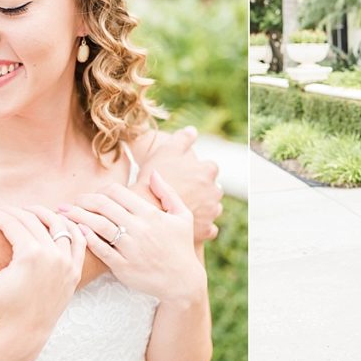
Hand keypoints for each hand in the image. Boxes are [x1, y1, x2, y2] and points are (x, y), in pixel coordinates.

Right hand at [0, 206, 85, 357]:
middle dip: (15, 212)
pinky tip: (63, 222)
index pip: (13, 223)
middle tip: (2, 212)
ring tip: (29, 212)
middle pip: (34, 221)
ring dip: (44, 215)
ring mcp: (67, 263)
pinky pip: (79, 243)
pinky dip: (72, 229)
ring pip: (59, 226)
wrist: (23, 336)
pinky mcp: (74, 272)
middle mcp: (53, 255)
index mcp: (30, 255)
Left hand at [59, 172, 204, 305]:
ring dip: (78, 216)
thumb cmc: (181, 247)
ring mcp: (130, 248)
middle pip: (104, 206)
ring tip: (64, 213)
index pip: (118, 192)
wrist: (182, 282)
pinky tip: (77, 231)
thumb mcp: (183, 216)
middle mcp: (140, 229)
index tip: (93, 195)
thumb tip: (153, 173)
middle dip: (83, 200)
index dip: (101, 190)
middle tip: (72, 201)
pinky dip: (87, 239)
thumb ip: (167, 193)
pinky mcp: (123, 267)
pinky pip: (101, 249)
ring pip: (99, 225)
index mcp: (151, 214)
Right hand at [136, 127, 221, 241]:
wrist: (146, 209)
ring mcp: (212, 212)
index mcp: (207, 171)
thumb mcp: (166, 151)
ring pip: (212, 209)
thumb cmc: (154, 178)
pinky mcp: (206, 230)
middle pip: (212, 189)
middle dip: (202, 191)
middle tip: (183, 193)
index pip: (209, 168)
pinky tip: (188, 226)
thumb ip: (182, 139)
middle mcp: (215, 191)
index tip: (185, 176)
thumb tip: (192, 130)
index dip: (196, 171)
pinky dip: (202, 227)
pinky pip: (209, 229)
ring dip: (203, 208)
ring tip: (184, 209)